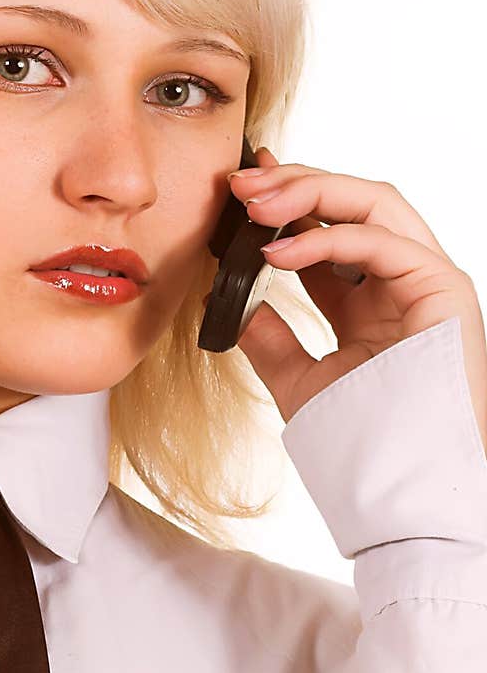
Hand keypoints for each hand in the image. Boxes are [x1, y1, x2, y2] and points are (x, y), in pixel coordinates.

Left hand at [228, 146, 486, 451]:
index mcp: (371, 298)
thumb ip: (269, 338)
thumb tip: (228, 301)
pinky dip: (325, 239)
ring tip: (255, 204)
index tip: (241, 188)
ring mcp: (427, 280)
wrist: (405, 490)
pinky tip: (276, 254)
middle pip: (353, 202)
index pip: (327, 229)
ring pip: (373, 203)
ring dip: (310, 192)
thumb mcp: (300, 380)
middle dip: (294, 183)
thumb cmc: (364, 443)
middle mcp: (402, 280)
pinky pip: (382, 241)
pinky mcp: (444, 289)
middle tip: (241, 181)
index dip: (285, 202)